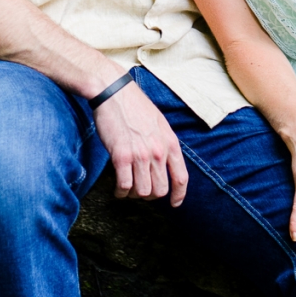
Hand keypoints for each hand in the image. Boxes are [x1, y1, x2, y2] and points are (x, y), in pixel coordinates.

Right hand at [94, 81, 188, 205]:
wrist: (114, 92)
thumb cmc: (134, 106)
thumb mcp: (159, 123)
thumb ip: (164, 143)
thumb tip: (164, 164)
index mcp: (170, 143)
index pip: (181, 178)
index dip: (179, 195)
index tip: (174, 203)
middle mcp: (158, 151)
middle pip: (160, 190)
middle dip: (150, 195)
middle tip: (141, 190)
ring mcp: (140, 155)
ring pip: (142, 192)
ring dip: (134, 195)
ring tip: (127, 188)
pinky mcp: (121, 156)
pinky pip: (124, 186)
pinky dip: (120, 192)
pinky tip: (118, 187)